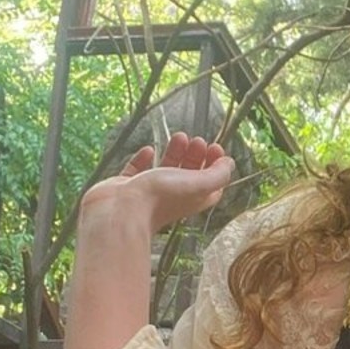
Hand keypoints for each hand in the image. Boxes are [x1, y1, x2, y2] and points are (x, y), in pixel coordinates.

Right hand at [81, 131, 234, 235]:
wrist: (120, 211)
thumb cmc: (158, 199)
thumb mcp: (197, 184)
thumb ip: (217, 175)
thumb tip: (229, 164)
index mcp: (191, 199)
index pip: (211, 185)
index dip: (217, 167)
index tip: (216, 148)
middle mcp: (172, 197)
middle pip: (189, 175)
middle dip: (196, 156)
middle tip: (198, 140)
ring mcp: (148, 192)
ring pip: (165, 170)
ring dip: (174, 153)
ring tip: (179, 136)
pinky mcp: (127, 187)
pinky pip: (137, 170)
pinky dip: (144, 159)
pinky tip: (148, 149)